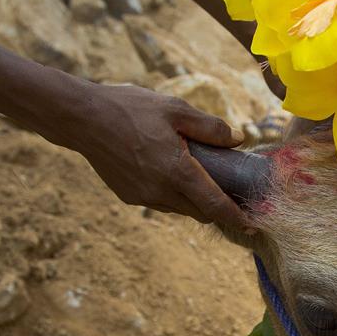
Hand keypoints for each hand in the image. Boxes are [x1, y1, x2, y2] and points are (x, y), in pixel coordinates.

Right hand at [58, 83, 248, 227]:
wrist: (83, 119)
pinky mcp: (129, 196)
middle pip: (200, 212)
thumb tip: (238, 138)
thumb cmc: (130, 109)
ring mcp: (143, 197)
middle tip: (232, 194)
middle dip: (218, 208)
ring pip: (180, 208)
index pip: (214, 205)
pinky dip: (174, 195)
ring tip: (203, 179)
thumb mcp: (176, 109)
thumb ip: (210, 127)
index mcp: (177, 171)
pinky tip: (173, 173)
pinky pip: (161, 202)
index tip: (253, 226)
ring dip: (195, 200)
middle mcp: (160, 191)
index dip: (236, 218)